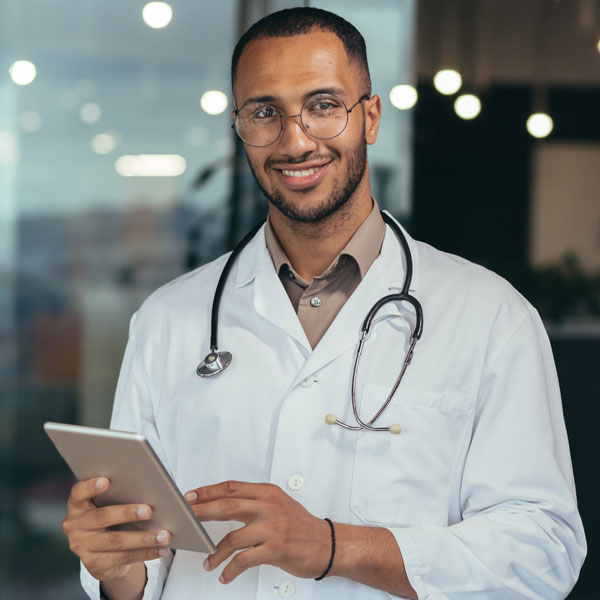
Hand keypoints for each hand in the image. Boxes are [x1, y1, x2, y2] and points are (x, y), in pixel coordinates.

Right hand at [62, 476, 171, 582]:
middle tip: (149, 510)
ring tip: (164, 535)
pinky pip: (124, 558)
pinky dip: (146, 553)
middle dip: (127, 513)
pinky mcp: (95, 564)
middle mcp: (76, 526)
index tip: (107, 480)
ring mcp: (83, 547)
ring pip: (117, 541)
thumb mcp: (109, 504)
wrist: (101, 552)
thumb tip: (154, 488)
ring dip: (144, 538)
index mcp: (78, 505)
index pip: (79, 492)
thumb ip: (120, 493)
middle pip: (102, 517)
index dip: (91, 486)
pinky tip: (160, 549)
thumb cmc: (111, 517)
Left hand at [185, 481, 330, 583]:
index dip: (208, 491)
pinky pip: (244, 560)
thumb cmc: (300, 525)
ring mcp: (272, 528)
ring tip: (208, 561)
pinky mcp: (275, 549)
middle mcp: (269, 506)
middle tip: (187, 518)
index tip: (192, 496)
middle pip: (227, 506)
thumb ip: (254, 502)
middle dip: (202, 512)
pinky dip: (230, 570)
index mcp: (268, 493)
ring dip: (215, 552)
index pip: (232, 488)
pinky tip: (225, 575)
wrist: (326, 544)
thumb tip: (222, 504)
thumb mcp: (279, 503)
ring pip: (232, 538)